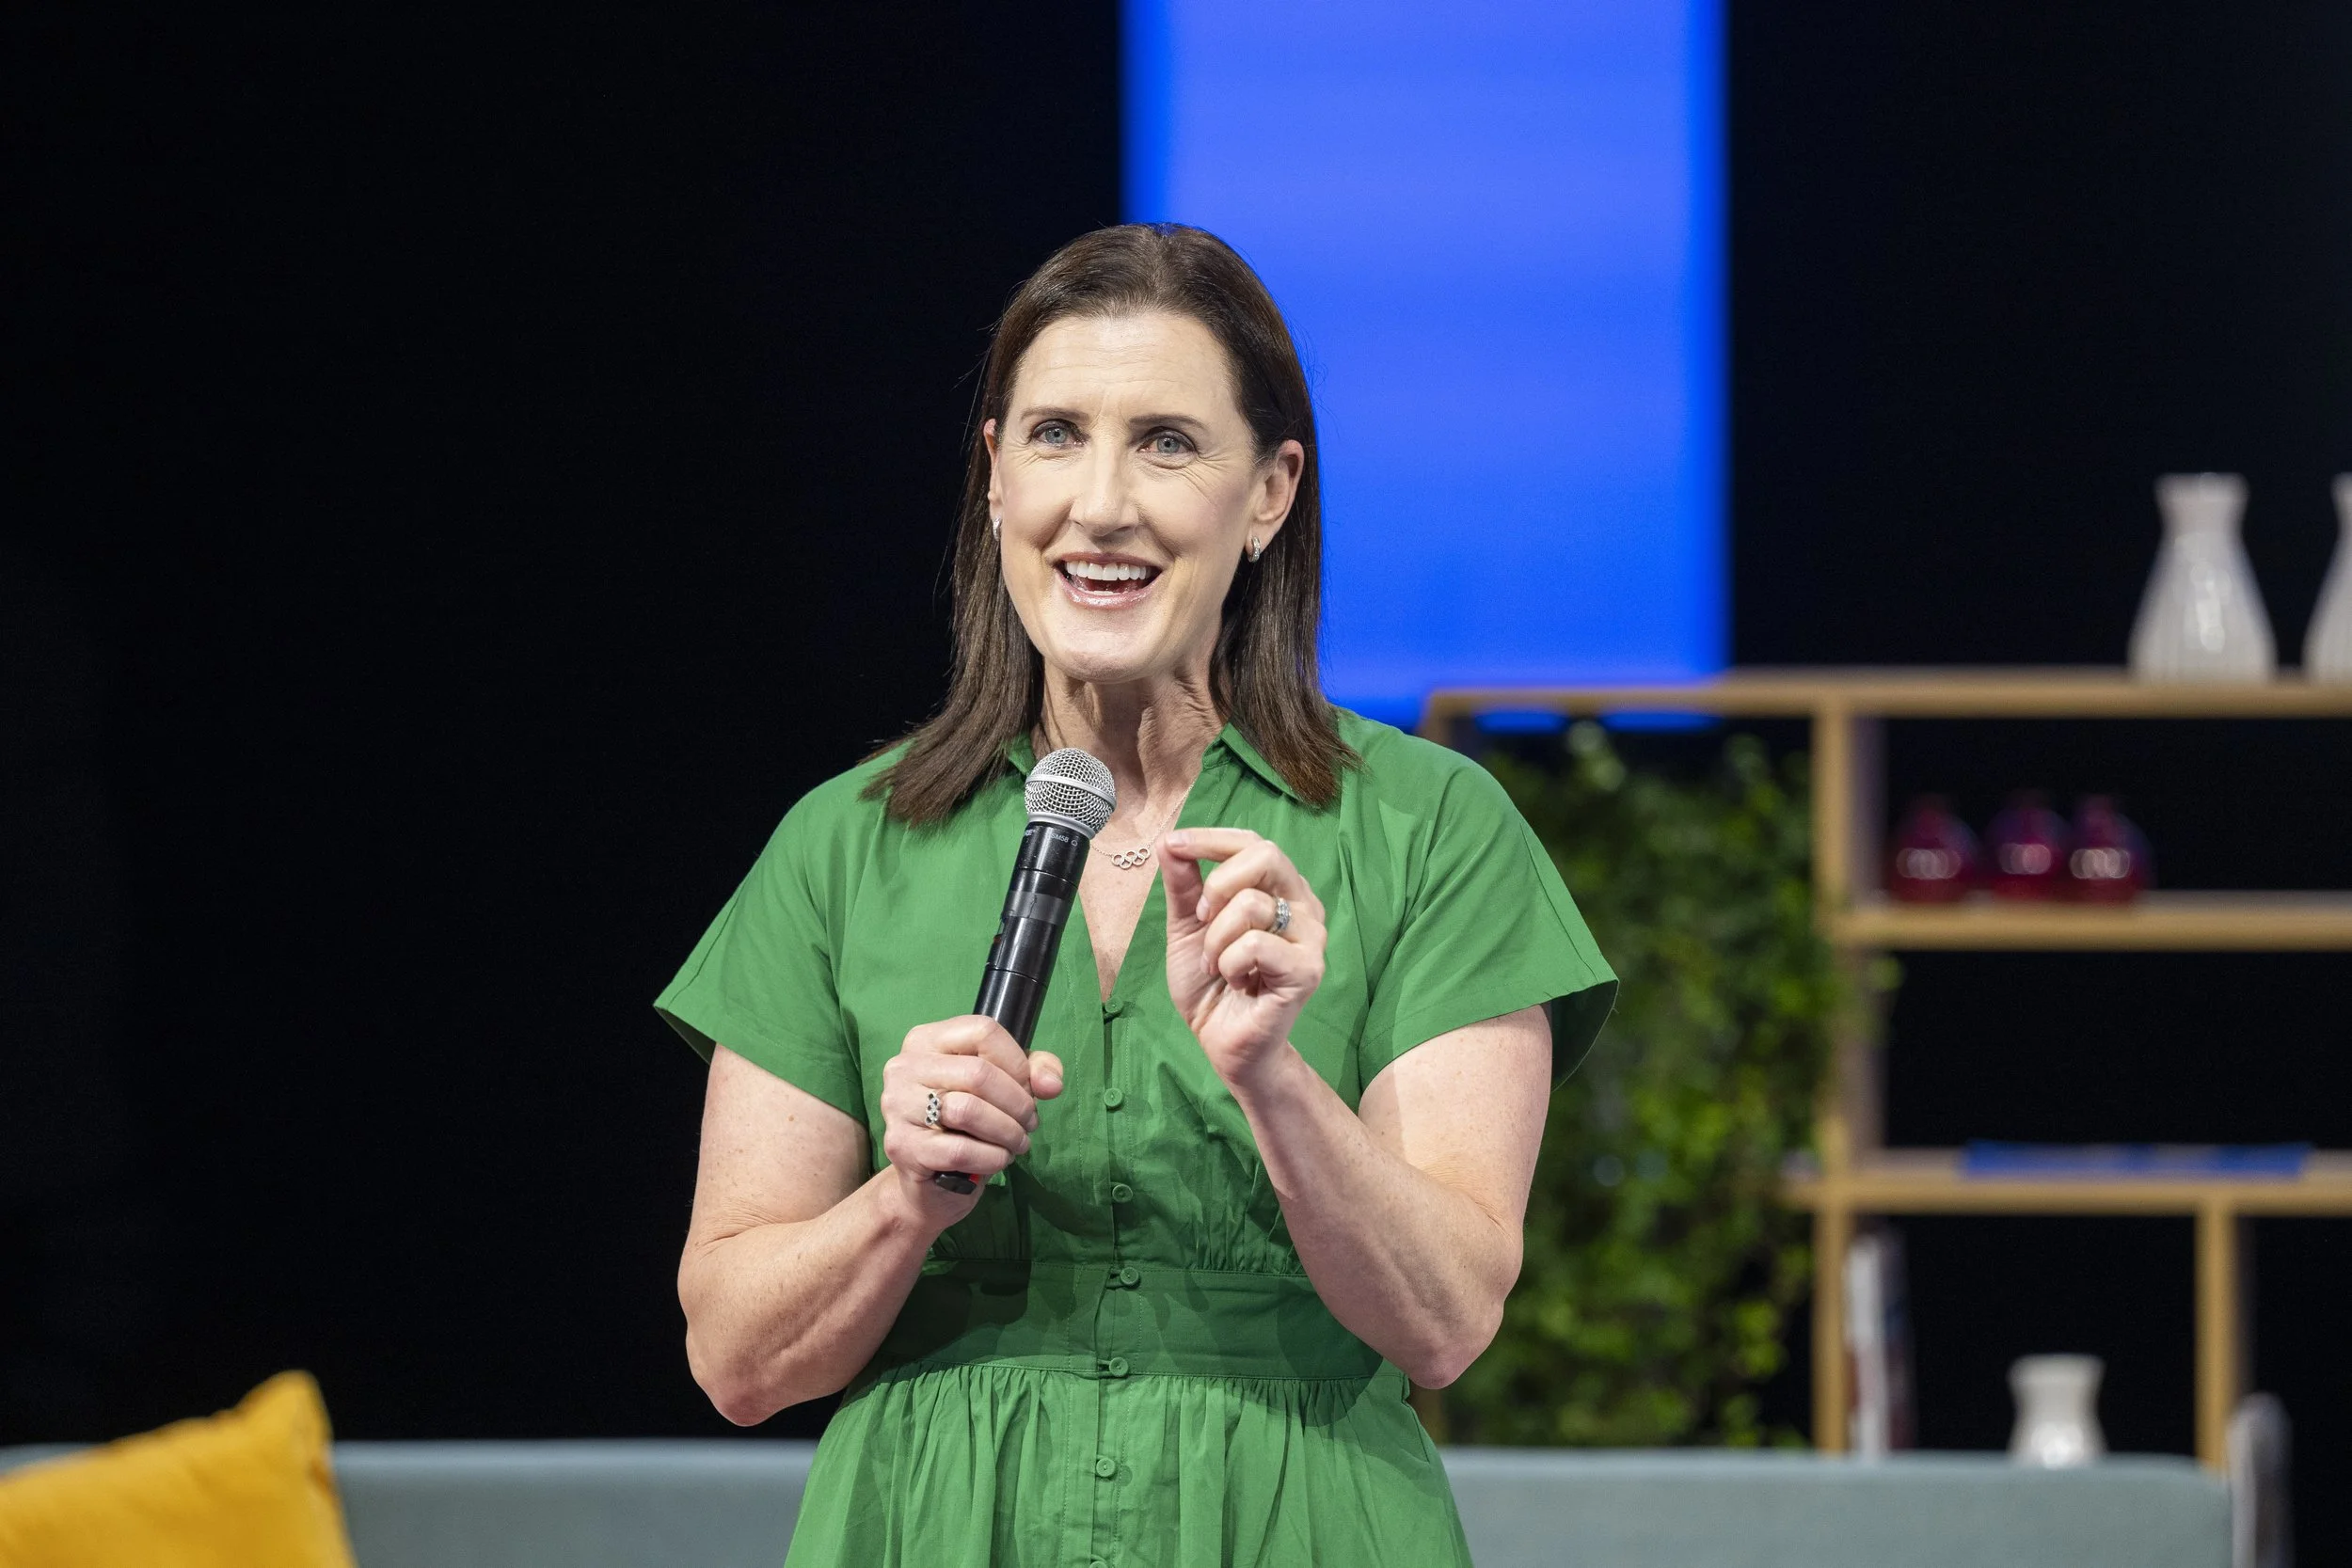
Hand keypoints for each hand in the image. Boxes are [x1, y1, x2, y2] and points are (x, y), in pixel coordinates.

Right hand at [878, 1016, 1063, 1226]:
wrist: (929, 1183)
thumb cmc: (966, 1127)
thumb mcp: (1002, 1088)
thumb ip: (1033, 1072)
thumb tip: (1052, 1084)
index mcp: (926, 1040)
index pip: (983, 1031)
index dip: (1018, 1062)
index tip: (1029, 1089)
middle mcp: (904, 1066)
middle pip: (979, 1073)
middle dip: (1018, 1103)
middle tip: (1030, 1124)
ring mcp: (898, 1106)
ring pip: (968, 1110)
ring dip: (1007, 1132)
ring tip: (1018, 1143)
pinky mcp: (902, 1146)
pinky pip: (960, 1149)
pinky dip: (992, 1157)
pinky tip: (999, 1160)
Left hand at [1157, 828, 1326, 1090]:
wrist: (1223, 1043)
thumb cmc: (1212, 985)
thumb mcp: (1187, 928)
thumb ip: (1184, 886)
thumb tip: (1169, 842)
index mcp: (1279, 889)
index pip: (1251, 842)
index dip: (1210, 839)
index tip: (1173, 846)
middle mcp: (1303, 905)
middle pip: (1265, 854)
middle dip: (1217, 885)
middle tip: (1201, 921)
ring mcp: (1311, 937)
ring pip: (1252, 904)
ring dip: (1216, 939)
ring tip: (1218, 966)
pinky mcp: (1307, 970)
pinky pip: (1255, 945)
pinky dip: (1230, 964)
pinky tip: (1236, 982)